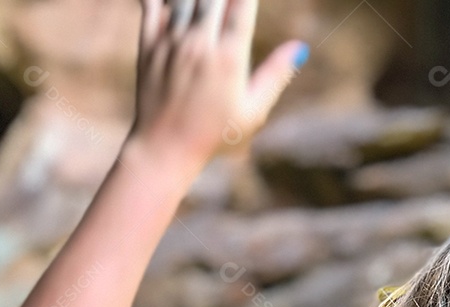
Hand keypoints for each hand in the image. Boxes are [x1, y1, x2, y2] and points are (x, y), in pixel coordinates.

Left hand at [125, 0, 308, 182]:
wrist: (165, 149)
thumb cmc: (215, 135)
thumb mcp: (253, 111)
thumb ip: (276, 75)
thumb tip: (300, 48)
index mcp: (229, 58)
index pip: (242, 4)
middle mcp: (199, 44)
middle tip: (231, 2)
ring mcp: (171, 43)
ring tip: (210, 4)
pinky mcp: (148, 46)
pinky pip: (152, 3)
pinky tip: (176, 1)